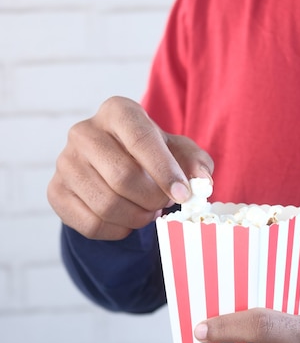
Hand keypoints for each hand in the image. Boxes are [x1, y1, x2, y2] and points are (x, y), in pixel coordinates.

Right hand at [47, 96, 212, 239]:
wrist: (113, 169)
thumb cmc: (151, 157)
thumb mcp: (178, 152)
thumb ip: (195, 163)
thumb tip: (201, 181)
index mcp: (117, 111)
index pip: (141, 140)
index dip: (165, 171)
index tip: (183, 195)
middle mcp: (84, 132)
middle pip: (124, 178)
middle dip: (152, 200)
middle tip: (162, 204)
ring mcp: (64, 162)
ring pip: (108, 205)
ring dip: (137, 218)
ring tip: (147, 211)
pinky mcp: (56, 192)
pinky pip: (92, 225)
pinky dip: (117, 231)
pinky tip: (126, 221)